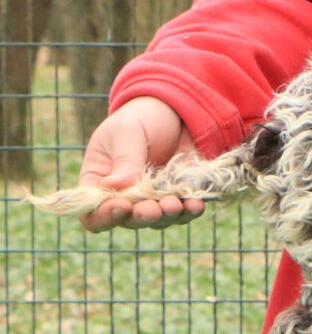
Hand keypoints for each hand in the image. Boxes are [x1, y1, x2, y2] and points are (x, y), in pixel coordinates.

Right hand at [78, 97, 205, 231]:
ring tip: (176, 204)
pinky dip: (189, 211)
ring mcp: (153, 199)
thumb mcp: (127, 133)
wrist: (176, 112)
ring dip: (167, 216)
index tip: (123, 206)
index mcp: (99, 181)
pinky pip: (183, 211)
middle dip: (142, 217)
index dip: (105, 216)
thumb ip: (124, 160)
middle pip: (129, 220)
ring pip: (158, 221)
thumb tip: (113, 186)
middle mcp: (124, 197)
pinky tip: (196, 205)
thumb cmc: (140, 118)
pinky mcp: (178, 196)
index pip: (93, 212)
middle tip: (154, 209)